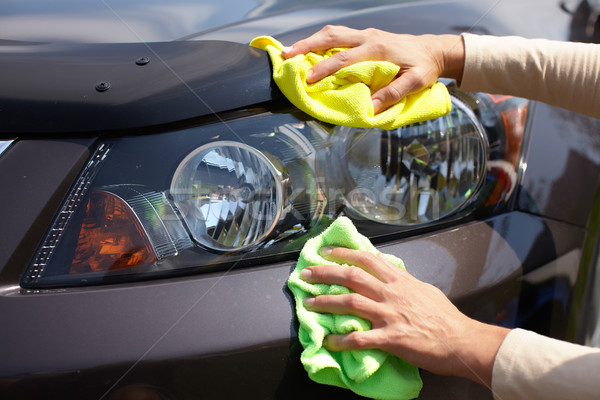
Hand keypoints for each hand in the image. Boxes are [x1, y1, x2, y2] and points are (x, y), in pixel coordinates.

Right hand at [282, 25, 464, 113]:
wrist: (433, 50)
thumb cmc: (424, 68)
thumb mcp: (416, 82)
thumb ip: (394, 93)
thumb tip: (370, 108)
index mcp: (378, 49)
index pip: (345, 59)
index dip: (324, 69)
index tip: (308, 81)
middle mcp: (369, 37)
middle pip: (332, 37)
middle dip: (306, 45)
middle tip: (285, 55)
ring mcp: (365, 34)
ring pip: (333, 33)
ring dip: (310, 40)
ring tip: (290, 51)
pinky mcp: (364, 36)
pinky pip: (339, 35)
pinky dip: (320, 41)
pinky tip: (309, 50)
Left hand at [300, 246, 508, 386]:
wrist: (461, 341)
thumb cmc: (445, 317)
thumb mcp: (423, 289)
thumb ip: (402, 280)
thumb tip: (387, 270)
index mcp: (399, 280)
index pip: (366, 259)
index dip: (342, 253)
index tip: (325, 251)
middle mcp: (391, 293)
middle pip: (351, 277)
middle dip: (325, 273)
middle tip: (306, 274)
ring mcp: (389, 315)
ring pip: (350, 303)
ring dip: (325, 302)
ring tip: (309, 303)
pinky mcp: (391, 338)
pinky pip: (360, 339)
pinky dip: (341, 340)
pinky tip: (328, 341)